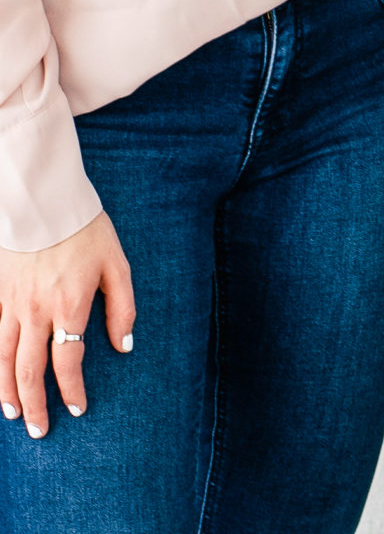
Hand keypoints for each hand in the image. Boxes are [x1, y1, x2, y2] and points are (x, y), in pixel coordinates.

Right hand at [0, 214, 134, 437]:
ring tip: (13, 414)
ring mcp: (13, 303)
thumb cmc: (86, 229)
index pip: (68, 362)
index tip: (77, 409)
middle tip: (39, 430)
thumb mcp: (117, 263)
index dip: (72, 390)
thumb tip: (124, 346)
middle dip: (35, 405)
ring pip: (4, 358)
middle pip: (30, 370)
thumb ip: (122, 306)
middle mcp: (38, 311)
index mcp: (70, 305)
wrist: (45, 200)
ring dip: (7, 391)